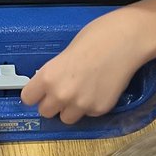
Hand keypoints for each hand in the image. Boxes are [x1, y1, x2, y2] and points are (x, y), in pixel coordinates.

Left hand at [21, 14, 141, 122]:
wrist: (127, 41)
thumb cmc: (96, 37)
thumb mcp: (65, 53)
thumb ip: (55, 73)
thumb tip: (51, 85)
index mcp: (47, 76)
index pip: (28, 98)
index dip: (36, 94)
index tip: (41, 91)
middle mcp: (61, 95)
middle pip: (45, 112)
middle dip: (53, 103)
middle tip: (64, 91)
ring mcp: (81, 105)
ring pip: (67, 118)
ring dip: (71, 109)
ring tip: (83, 91)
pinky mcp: (100, 110)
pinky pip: (89, 114)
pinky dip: (92, 105)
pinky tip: (101, 88)